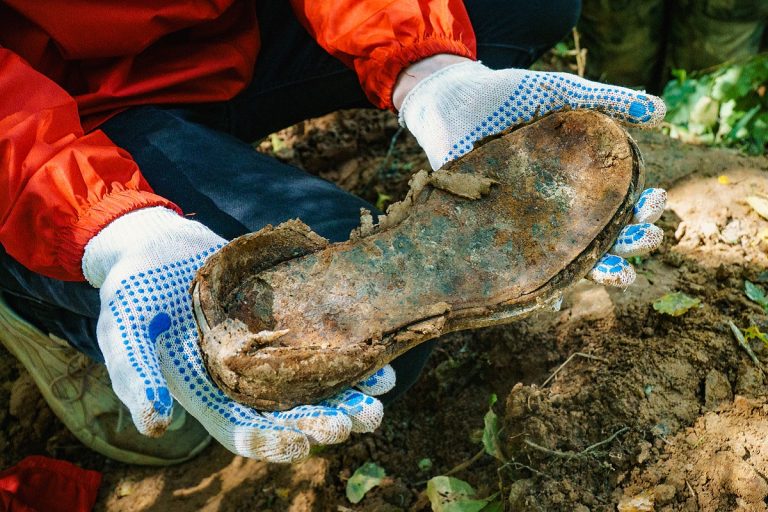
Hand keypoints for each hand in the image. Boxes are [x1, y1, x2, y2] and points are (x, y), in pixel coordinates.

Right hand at [83, 207, 394, 461]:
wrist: (153, 245)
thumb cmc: (132, 292)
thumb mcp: (124, 334)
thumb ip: (136, 379)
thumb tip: (156, 425)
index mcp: (208, 394)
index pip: (245, 432)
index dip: (275, 442)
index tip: (304, 444)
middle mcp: (244, 380)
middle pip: (292, 413)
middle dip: (328, 421)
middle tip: (363, 419)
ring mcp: (266, 351)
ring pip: (314, 382)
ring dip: (350, 392)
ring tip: (381, 393)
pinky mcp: (283, 320)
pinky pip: (319, 342)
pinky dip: (348, 351)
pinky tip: (377, 352)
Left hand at [398, 59, 667, 286]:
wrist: (454, 100)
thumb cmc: (514, 98)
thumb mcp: (564, 94)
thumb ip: (609, 100)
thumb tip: (662, 112)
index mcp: (579, 180)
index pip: (621, 205)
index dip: (643, 209)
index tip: (656, 200)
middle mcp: (557, 208)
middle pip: (602, 237)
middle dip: (632, 242)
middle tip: (649, 238)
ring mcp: (525, 223)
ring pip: (568, 258)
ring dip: (599, 269)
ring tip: (621, 274)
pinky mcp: (492, 231)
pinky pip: (517, 263)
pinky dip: (537, 280)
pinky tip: (555, 290)